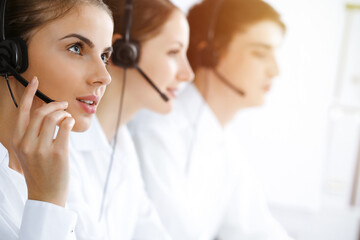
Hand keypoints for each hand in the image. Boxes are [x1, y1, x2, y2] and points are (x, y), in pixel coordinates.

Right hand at [11, 76, 74, 206]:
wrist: (45, 195)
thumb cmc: (39, 171)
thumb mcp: (28, 152)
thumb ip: (33, 134)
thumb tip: (48, 113)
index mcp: (17, 141)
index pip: (22, 111)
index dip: (29, 93)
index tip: (35, 81)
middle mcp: (26, 143)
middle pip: (41, 112)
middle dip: (55, 104)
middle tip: (64, 104)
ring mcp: (41, 148)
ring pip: (53, 117)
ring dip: (64, 112)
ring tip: (68, 116)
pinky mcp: (58, 152)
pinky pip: (65, 127)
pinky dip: (70, 120)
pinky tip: (71, 123)